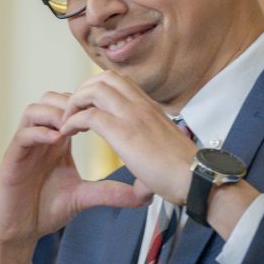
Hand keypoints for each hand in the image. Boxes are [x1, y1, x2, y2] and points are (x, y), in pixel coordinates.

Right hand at [0, 92, 145, 263]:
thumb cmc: (47, 210)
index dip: (88, 104)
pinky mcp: (12, 159)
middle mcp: (40, 138)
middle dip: (72, 103)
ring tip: (74, 127)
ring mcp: (25, 146)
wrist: (20, 230)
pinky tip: (57, 141)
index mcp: (58, 141)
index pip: (71, 108)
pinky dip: (40, 133)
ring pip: (34, 110)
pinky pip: (23, 135)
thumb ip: (110, 192)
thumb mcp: (84, 197)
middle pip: (52, 99)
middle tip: (91, 115)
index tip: (107, 114)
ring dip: (55, 113)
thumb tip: (145, 196)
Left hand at [59, 71, 198, 204]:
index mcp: (151, 108)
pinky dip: (72, 121)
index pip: (120, 82)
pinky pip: (89, 115)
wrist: (196, 178)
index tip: (87, 109)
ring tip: (67, 121)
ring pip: (94, 89)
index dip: (98, 90)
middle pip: (104, 78)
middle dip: (83, 90)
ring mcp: (133, 116)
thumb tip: (146, 186)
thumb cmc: (184, 173)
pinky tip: (67, 133)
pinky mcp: (123, 132)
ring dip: (75, 102)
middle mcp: (142, 106)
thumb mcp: (164, 155)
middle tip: (73, 112)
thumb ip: (152, 161)